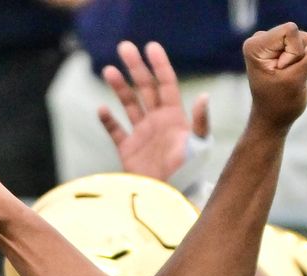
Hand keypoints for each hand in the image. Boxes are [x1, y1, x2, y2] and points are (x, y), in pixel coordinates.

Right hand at [99, 39, 210, 182]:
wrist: (170, 199)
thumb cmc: (190, 173)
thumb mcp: (199, 146)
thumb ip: (201, 121)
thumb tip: (204, 96)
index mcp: (175, 118)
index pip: (167, 85)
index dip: (160, 65)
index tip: (151, 46)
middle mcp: (158, 123)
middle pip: (145, 89)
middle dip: (136, 67)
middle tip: (125, 46)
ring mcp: (143, 136)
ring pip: (129, 105)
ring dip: (119, 88)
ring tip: (108, 70)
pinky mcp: (129, 151)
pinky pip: (115, 132)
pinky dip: (108, 121)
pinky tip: (102, 109)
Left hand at [243, 22, 306, 131]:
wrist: (273, 117)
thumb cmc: (280, 103)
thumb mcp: (297, 81)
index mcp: (256, 45)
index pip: (290, 31)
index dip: (296, 53)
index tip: (284, 72)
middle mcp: (260, 39)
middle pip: (297, 34)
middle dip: (300, 55)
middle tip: (288, 76)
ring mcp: (270, 42)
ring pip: (303, 39)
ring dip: (303, 59)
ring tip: (290, 76)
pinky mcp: (281, 47)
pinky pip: (304, 45)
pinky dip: (304, 60)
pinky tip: (293, 72)